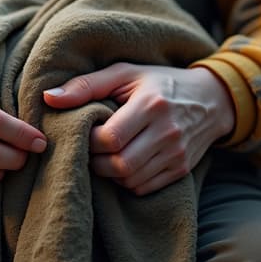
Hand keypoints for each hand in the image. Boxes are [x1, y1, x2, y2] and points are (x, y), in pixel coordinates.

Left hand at [43, 63, 233, 195]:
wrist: (211, 100)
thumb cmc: (159, 83)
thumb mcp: (124, 73)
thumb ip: (85, 85)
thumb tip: (48, 98)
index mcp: (152, 105)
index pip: (110, 138)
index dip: (90, 141)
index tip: (86, 131)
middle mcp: (168, 132)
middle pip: (120, 165)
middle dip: (96, 162)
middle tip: (91, 148)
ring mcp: (177, 154)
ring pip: (130, 180)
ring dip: (109, 173)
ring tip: (105, 155)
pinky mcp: (181, 170)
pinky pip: (144, 187)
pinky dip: (127, 181)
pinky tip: (123, 163)